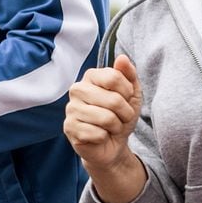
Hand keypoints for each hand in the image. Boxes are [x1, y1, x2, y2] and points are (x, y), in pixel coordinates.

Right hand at [64, 55, 142, 170]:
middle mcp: (77, 89)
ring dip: (116, 127)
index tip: (126, 99)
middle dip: (125, 113)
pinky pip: (98, 134)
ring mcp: (71, 108)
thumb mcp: (132, 95)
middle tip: (121, 117)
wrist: (113, 144)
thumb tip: (122, 58)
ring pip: (106, 118)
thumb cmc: (120, 116)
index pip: (114, 77)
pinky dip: (105, 137)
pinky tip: (100, 136)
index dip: (128, 92)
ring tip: (111, 127)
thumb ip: (129, 75)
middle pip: (113, 100)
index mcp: (91, 76)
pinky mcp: (69, 128)